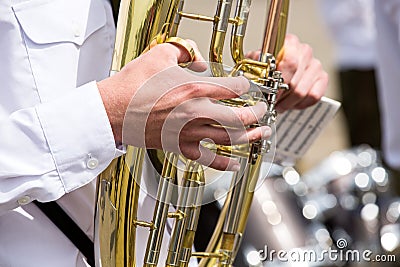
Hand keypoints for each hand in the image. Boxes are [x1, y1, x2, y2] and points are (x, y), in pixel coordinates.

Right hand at [97, 41, 270, 170]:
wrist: (113, 110)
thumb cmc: (133, 85)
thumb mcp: (159, 55)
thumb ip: (184, 52)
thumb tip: (197, 60)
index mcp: (195, 89)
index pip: (234, 88)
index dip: (246, 86)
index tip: (247, 87)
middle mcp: (197, 113)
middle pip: (240, 118)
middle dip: (257, 115)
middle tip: (263, 112)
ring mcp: (189, 133)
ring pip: (229, 140)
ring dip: (250, 137)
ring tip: (262, 134)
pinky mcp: (180, 146)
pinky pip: (208, 160)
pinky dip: (225, 164)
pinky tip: (236, 165)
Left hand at [246, 34, 327, 112]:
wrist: (276, 76)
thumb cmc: (267, 68)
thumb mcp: (256, 62)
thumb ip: (256, 60)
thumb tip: (258, 57)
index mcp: (289, 43)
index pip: (290, 61)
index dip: (280, 79)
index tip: (269, 90)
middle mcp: (305, 51)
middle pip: (295, 80)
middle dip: (280, 95)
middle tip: (271, 102)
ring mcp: (316, 65)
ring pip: (302, 91)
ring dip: (287, 103)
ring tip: (278, 105)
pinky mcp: (322, 78)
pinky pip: (313, 96)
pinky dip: (299, 104)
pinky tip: (291, 103)